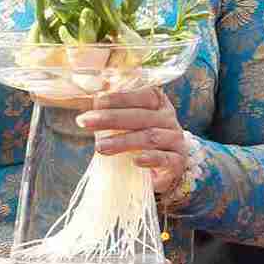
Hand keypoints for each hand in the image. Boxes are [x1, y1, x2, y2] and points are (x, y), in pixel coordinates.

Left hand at [75, 88, 189, 194]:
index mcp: (157, 103)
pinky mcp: (177, 162)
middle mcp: (169, 119)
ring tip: (100, 146)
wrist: (159, 169)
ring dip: (122, 141)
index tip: (96, 102)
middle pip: (141, 116)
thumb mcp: (125, 122)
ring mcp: (175, 140)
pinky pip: (165, 159)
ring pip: (150, 137)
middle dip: (111, 118)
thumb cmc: (136, 139)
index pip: (142, 95)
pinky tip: (135, 160)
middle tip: (85, 122)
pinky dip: (150, 158)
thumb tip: (88, 100)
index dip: (119, 98)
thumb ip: (111, 111)